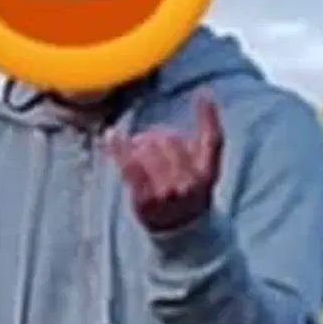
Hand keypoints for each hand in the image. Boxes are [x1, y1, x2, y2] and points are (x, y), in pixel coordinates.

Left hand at [104, 92, 222, 231]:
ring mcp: (166, 193)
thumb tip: (204, 94)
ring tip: (135, 150)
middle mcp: (188, 184)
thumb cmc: (189, 190)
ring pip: (148, 150)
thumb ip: (206, 133)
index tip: (203, 94)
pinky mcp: (145, 200)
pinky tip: (110, 136)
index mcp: (207, 173)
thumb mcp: (204, 166)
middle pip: (169, 140)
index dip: (209, 116)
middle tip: (147, 142)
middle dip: (155, 136)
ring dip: (137, 144)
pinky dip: (118, 149)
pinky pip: (129, 167)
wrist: (178, 229)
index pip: (212, 140)